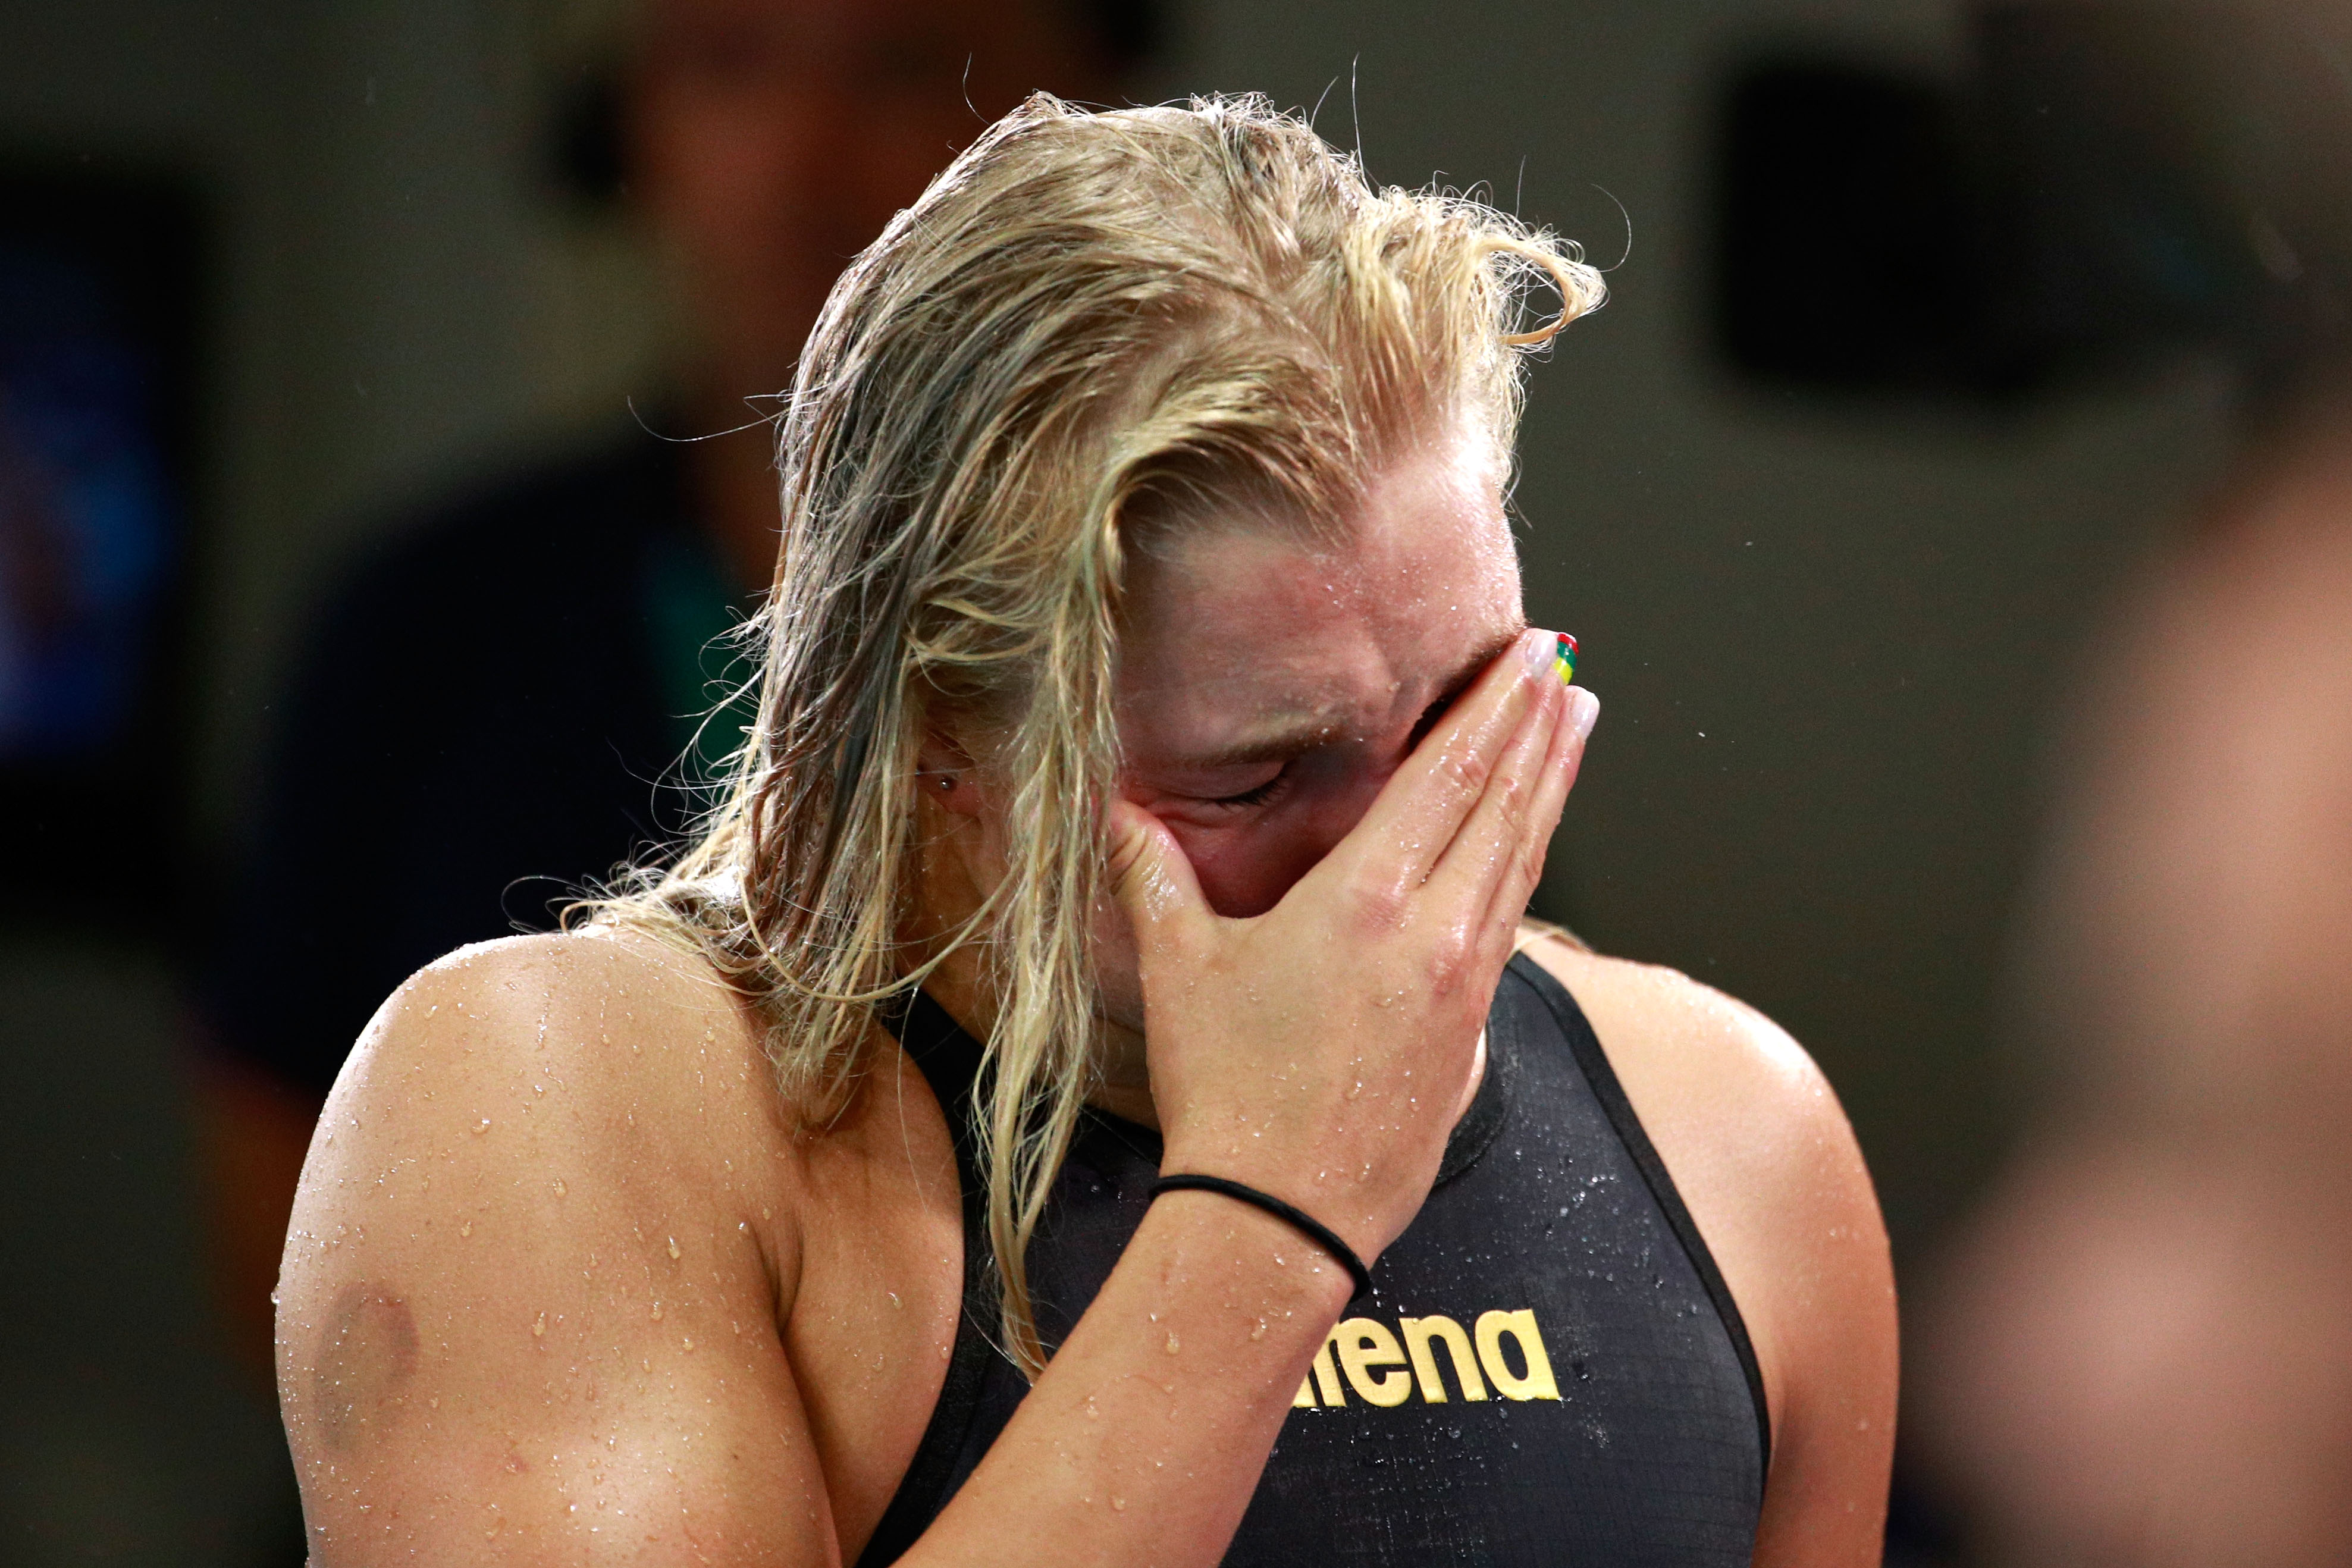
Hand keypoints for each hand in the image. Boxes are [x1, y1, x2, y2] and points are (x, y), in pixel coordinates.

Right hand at [1107, 627, 1597, 1265]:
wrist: (1278, 1214)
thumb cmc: (1226, 1090)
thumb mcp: (1180, 971)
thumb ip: (1155, 879)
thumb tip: (1118, 813)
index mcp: (1364, 899)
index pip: (1448, 776)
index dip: (1493, 709)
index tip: (1527, 658)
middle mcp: (1432, 930)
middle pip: (1505, 804)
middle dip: (1539, 728)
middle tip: (1568, 667)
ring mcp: (1464, 984)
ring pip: (1522, 859)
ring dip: (1552, 786)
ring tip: (1578, 728)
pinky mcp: (1473, 1031)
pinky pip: (1512, 920)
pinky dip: (1529, 861)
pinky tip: (1531, 844)